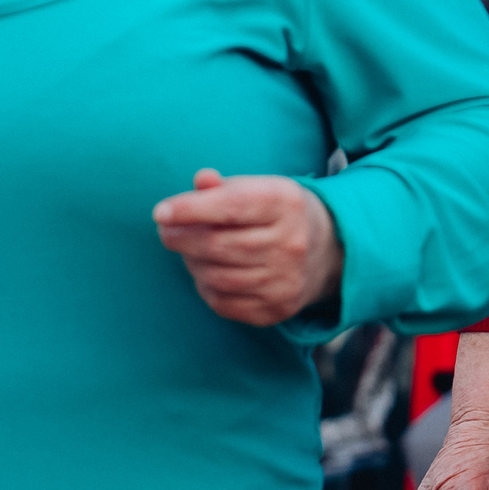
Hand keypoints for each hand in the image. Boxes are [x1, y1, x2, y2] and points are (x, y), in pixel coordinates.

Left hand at [152, 169, 343, 325]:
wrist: (328, 250)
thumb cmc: (277, 213)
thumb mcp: (259, 188)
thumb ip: (225, 186)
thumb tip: (200, 181)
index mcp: (286, 204)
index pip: (231, 207)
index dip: (190, 210)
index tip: (160, 212)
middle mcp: (291, 243)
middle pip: (218, 245)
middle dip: (181, 238)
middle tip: (165, 231)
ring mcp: (286, 280)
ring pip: (217, 276)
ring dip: (192, 263)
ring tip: (188, 250)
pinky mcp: (277, 308)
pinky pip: (223, 302)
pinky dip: (206, 286)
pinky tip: (207, 272)